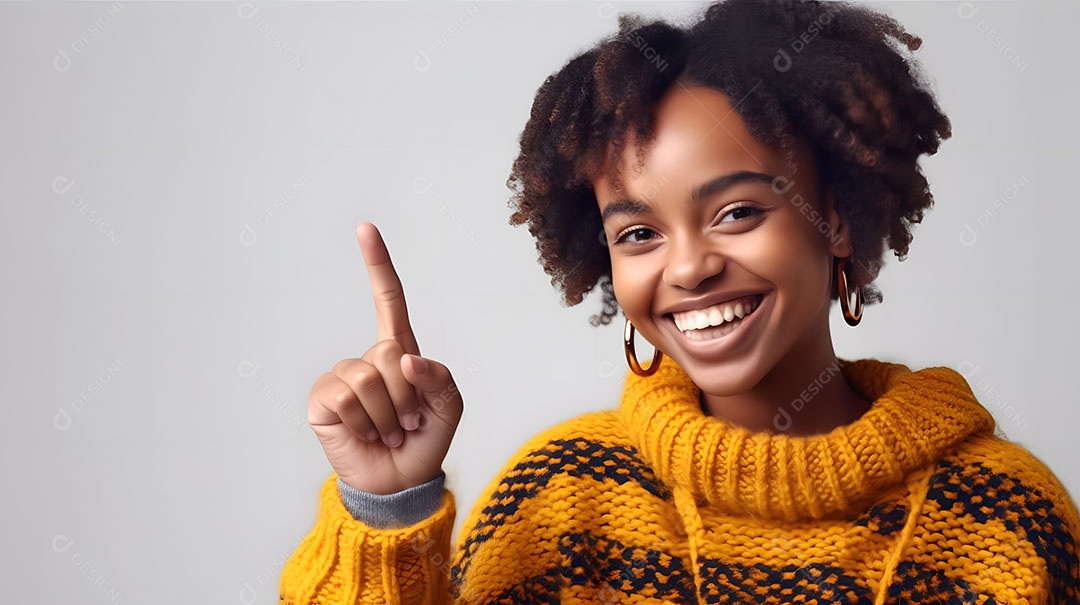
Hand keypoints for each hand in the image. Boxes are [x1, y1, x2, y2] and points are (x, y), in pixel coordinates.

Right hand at [307, 222, 463, 494]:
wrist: (398, 483)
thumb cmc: (424, 442)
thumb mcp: (449, 409)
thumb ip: (440, 378)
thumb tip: (406, 359)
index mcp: (401, 352)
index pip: (388, 301)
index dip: (377, 266)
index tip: (365, 229)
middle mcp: (368, 360)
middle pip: (389, 353)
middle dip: (407, 396)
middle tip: (407, 422)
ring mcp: (343, 378)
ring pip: (368, 378)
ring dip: (387, 415)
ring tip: (388, 431)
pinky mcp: (323, 400)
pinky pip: (346, 396)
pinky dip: (363, 422)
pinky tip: (364, 434)